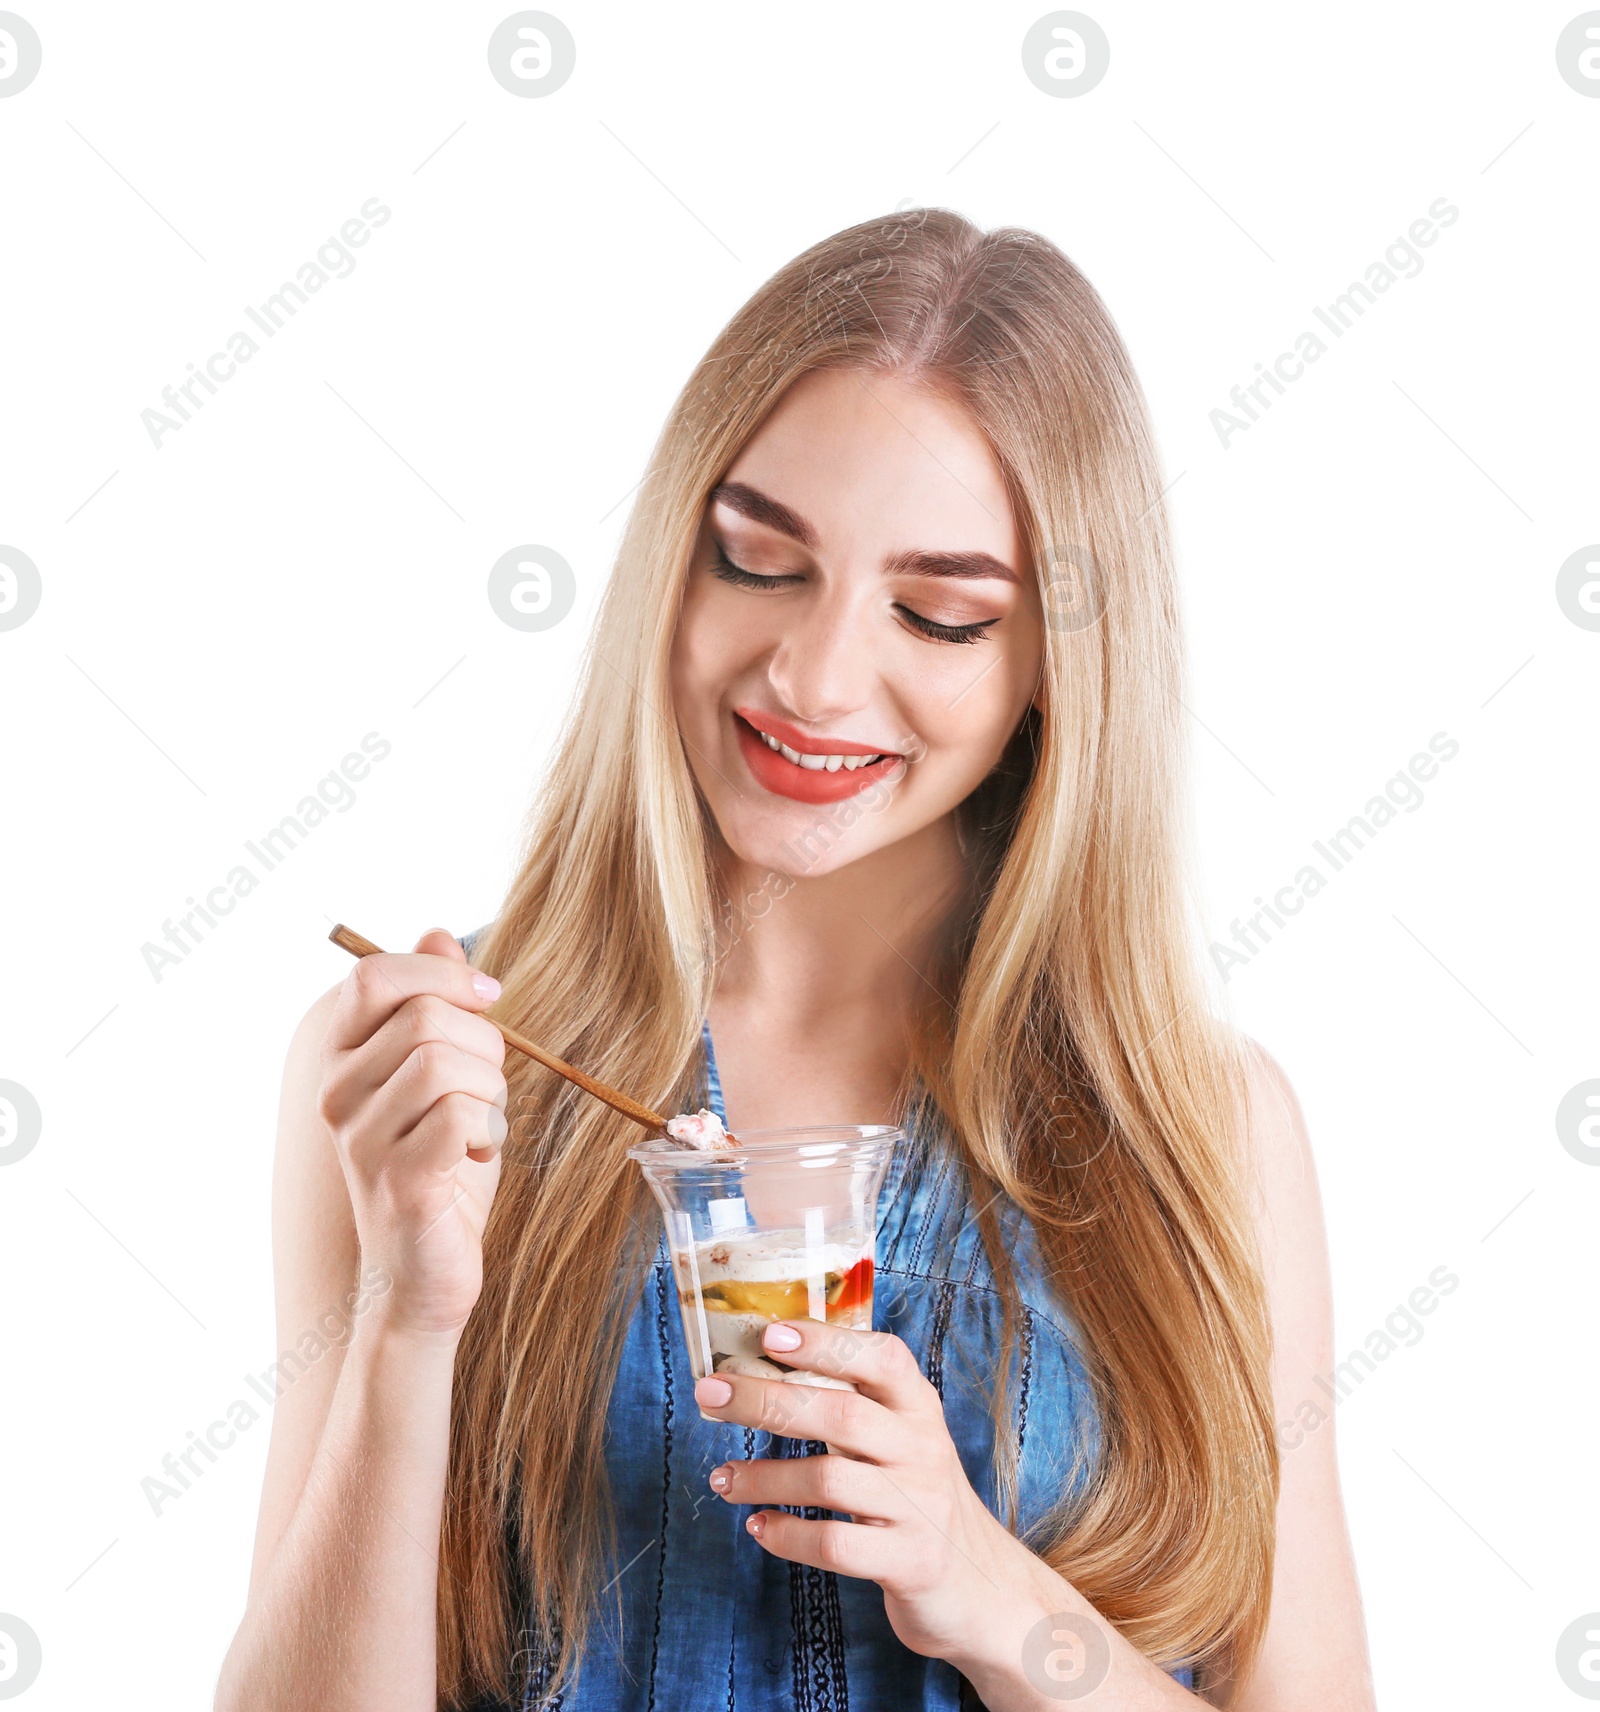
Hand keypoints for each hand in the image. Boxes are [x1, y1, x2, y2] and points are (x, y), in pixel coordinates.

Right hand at [317, 928, 508, 1337]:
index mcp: (343, 1058)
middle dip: (485, 1045)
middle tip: (486, 1091)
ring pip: (447, 1061)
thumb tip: (437, 933)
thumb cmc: (440, 1168)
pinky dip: (490, 1129)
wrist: (425, 1274)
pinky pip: (461, 1114)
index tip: (487, 999)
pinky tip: (478, 1155)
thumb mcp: (444, 1075)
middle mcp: (338, 1093)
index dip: (439, 974)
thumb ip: (435, 1005)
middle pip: (428, 1017)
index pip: (371, 975)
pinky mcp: (398, 1180)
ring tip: (480, 1128)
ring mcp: (362, 1138)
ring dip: (491, 1091)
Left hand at [693, 1319, 1064, 1667]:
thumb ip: (855, 1403)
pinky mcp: (908, 1562)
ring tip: (723, 1478)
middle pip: (841, 1414)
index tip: (771, 1334)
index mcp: (919, 1408)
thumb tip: (766, 1365)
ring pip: (829, 1479)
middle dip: (767, 1400)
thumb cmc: (918, 1496)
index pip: (880, 1357)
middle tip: (711, 1394)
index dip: (826, 1342)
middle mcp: (923, 1449)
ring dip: (763, 1476)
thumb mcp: (903, 1438)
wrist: (982, 1584)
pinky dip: (787, 1534)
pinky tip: (757, 1526)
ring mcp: (919, 1507)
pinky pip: (835, 1543)